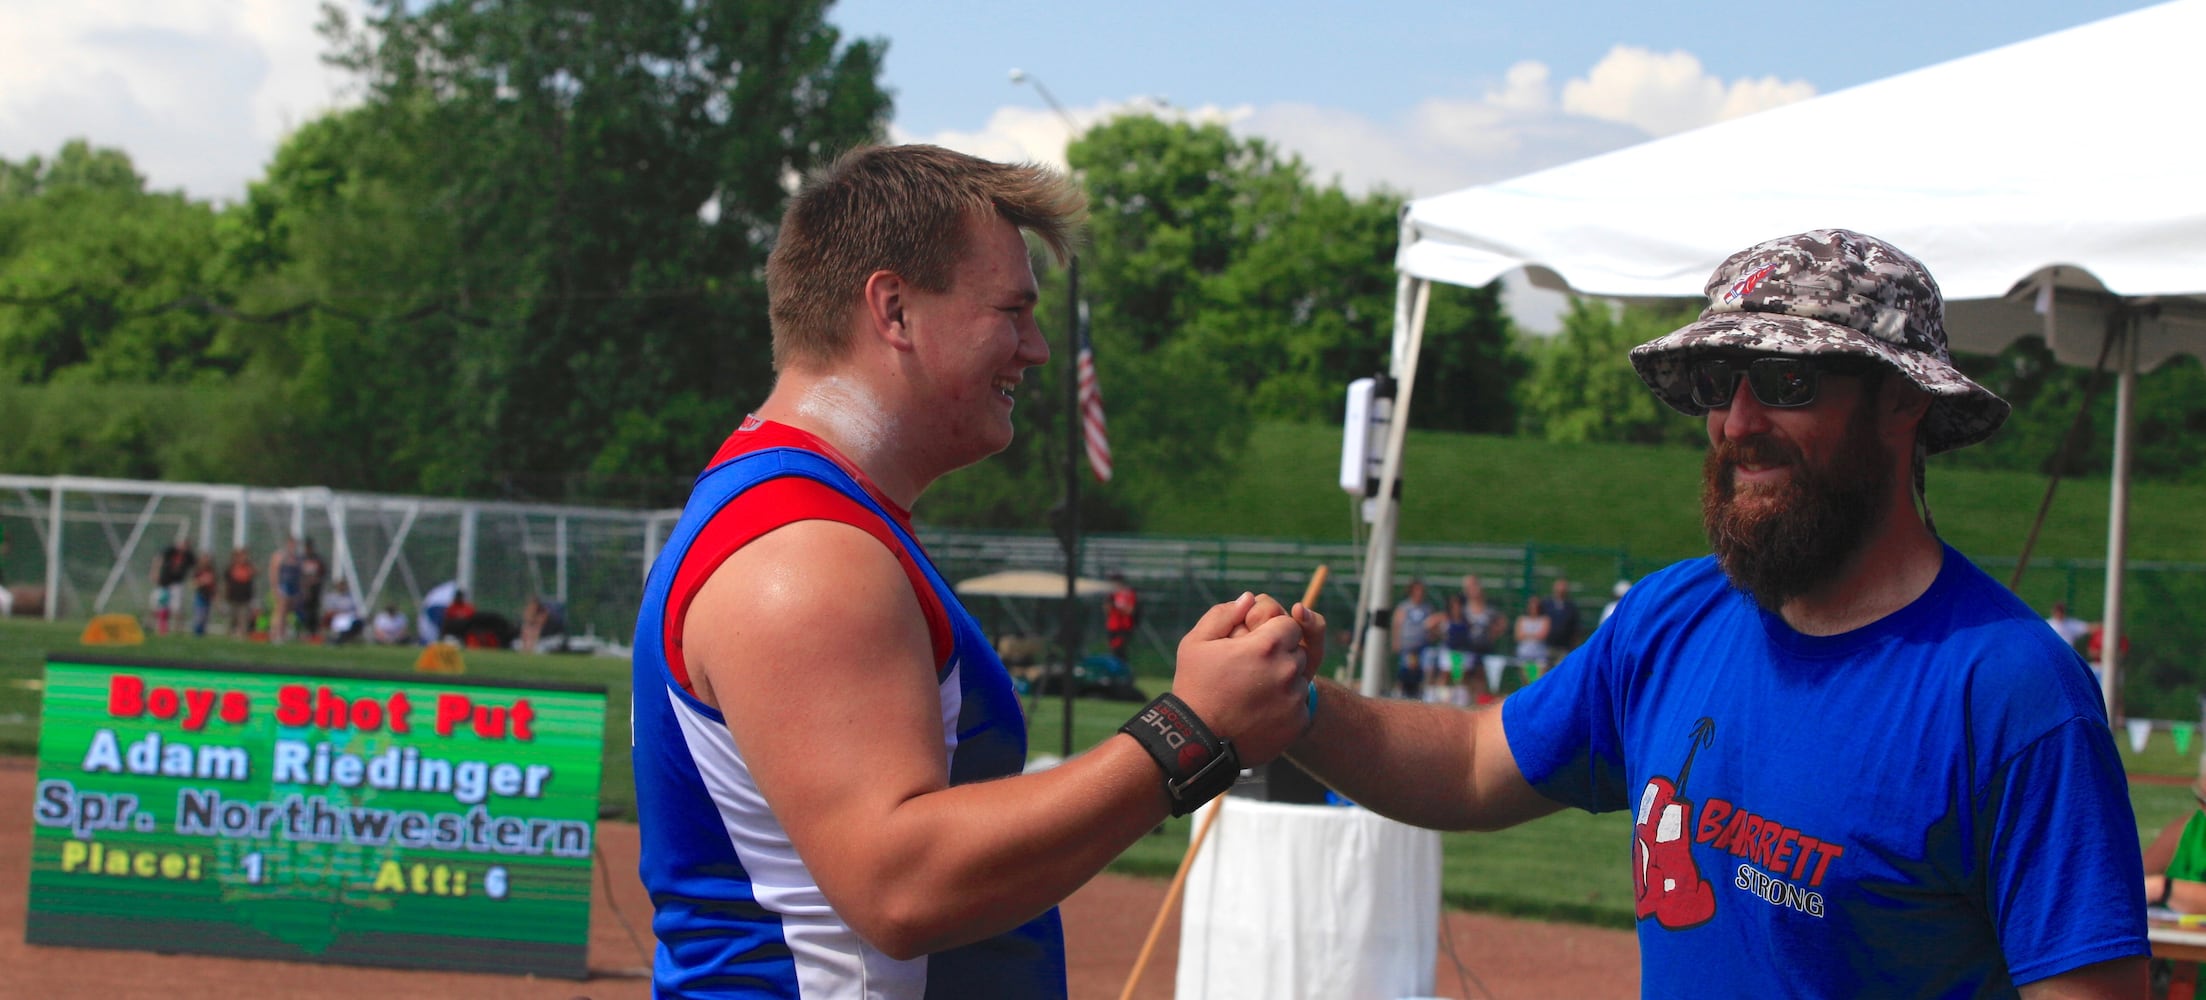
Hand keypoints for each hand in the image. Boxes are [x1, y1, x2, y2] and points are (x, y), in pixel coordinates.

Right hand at [1172, 594, 1310, 765]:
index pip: (1290, 624)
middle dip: (1279, 654)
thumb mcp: (1196, 642)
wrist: (1197, 741)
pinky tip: (1259, 711)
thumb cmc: (1194, 687)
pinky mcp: (1297, 722)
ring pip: (1299, 678)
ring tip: (1252, 692)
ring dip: (1283, 680)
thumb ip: (1224, 614)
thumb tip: (1249, 599)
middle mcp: (1286, 669)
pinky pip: (1299, 705)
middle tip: (1250, 669)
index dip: (1272, 631)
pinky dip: (1285, 706)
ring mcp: (1294, 698)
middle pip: (1297, 650)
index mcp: (1266, 645)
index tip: (1254, 644)